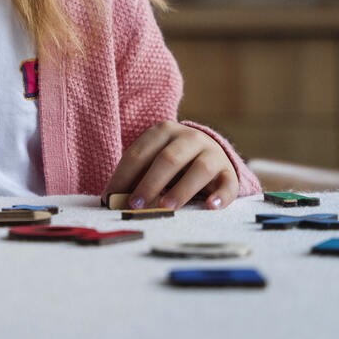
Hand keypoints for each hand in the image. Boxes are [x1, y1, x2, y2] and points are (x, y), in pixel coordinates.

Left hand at [103, 120, 238, 210]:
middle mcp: (189, 137)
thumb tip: (112, 200)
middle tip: (135, 205)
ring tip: (166, 207)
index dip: (123, 176)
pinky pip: (228, 183)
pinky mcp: (229, 171)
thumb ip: (136, 177)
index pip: (139, 153)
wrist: (210, 153)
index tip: (110, 198)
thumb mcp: (153, 162)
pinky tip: (210, 206)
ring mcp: (212, 153)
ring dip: (182, 189)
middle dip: (149, 183)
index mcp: (163, 131)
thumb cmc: (172, 163)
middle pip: (168, 159)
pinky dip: (220, 196)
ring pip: (199, 169)